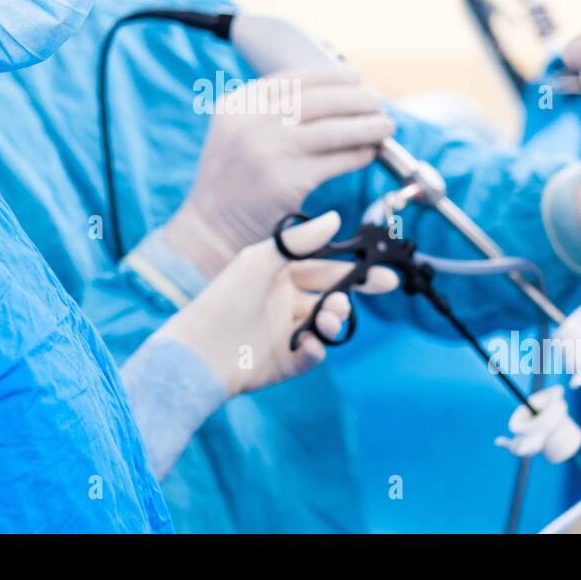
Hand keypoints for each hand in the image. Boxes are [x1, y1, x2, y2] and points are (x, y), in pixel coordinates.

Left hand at [155, 212, 397, 396]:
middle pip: (331, 295)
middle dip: (354, 291)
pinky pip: (311, 354)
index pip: (323, 267)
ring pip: (325, 323)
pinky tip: (309, 345)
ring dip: (335, 318)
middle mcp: (285, 302)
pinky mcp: (284, 362)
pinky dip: (316, 350)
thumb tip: (335, 218)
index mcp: (279, 276)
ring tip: (328, 318)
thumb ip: (297, 242)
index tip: (380, 268)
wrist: (197, 352)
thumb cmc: (223, 300)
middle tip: (383, 285)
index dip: (352, 267)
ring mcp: (286, 333)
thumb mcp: (259, 261)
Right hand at [163, 67, 393, 275]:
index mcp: (237, 105)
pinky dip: (357, 155)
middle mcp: (250, 123)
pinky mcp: (287, 181)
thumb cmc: (231, 183)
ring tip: (386, 126)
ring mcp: (268, 151)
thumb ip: (268, 111)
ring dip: (366, 126)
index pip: (293, 78)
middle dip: (356, 99)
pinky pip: (335, 162)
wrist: (210, 231)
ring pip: (333, 130)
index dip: (331, 76)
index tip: (355, 78)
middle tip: (378, 101)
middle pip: (319, 101)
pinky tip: (369, 153)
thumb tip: (330, 94)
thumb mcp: (235, 133)